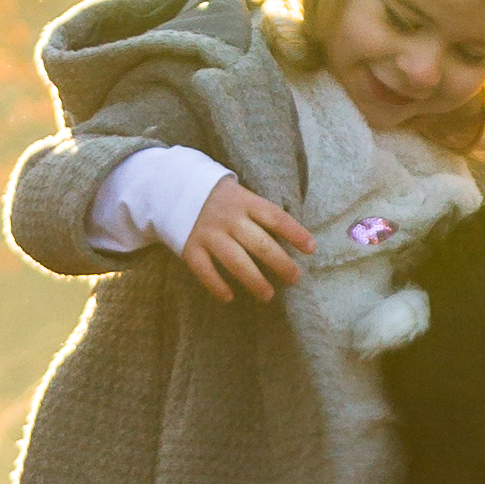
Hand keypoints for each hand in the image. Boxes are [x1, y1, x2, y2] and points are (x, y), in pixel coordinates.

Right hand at [179, 178, 314, 303]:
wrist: (172, 186)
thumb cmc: (219, 198)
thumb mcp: (241, 195)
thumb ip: (259, 214)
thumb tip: (291, 239)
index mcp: (245, 202)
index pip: (275, 217)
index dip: (295, 232)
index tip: (311, 249)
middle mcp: (229, 218)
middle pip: (259, 243)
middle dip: (280, 263)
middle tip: (295, 278)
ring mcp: (208, 233)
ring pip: (235, 260)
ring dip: (253, 280)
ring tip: (268, 295)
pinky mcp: (190, 246)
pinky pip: (204, 269)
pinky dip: (216, 284)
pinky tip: (229, 297)